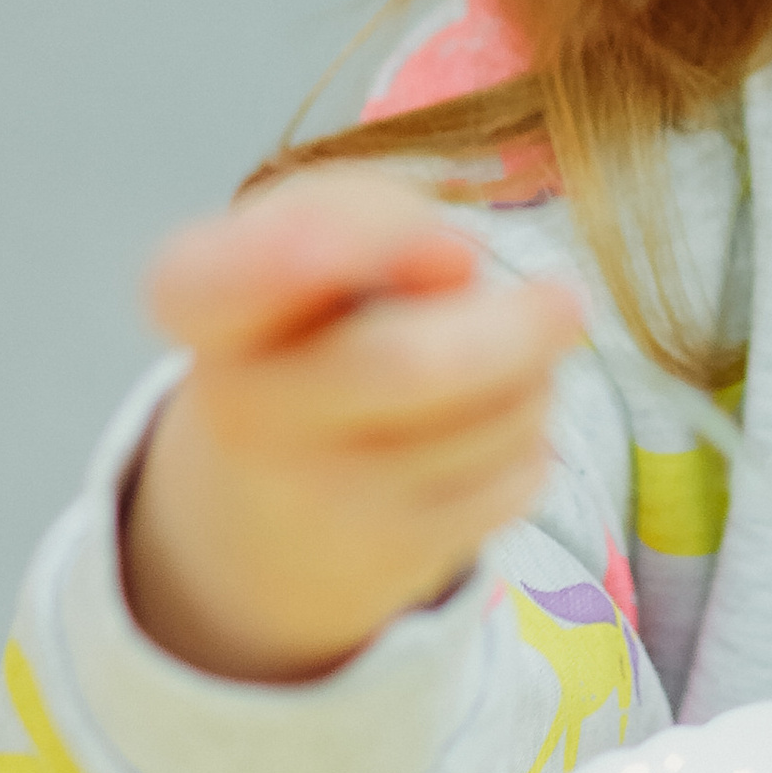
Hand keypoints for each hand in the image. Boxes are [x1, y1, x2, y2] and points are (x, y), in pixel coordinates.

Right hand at [122, 172, 588, 682]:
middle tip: (566, 301)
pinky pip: (515, 476)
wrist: (266, 505)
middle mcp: (240, 407)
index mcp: (205, 300)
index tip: (411, 241)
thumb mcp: (314, 237)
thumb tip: (454, 265)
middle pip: (411, 366)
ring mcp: (312, 496)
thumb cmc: (313, 325)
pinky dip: (528, 438)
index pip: (207, 283)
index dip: (290, 255)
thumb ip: (370, 216)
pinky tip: (481, 433)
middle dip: (517, 328)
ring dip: (528, 374)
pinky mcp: (388, 556)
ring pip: (492, 416)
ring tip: (492, 362)